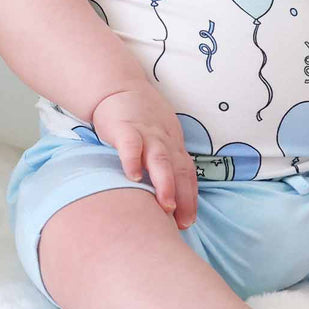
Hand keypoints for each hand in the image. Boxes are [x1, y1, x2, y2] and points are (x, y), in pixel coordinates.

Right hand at [91, 87, 197, 228]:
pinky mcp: (125, 127)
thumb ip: (165, 163)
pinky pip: (131, 144)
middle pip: (179, 169)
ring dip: (165, 182)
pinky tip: (133, 176)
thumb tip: (168, 201)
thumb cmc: (141, 119)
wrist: (118, 86)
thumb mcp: (159, 138)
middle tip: (183, 222)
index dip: (190, 198)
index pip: (187, 174)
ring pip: (160, 158)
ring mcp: (146, 133)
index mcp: (173, 146)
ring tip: (166, 205)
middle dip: (183, 196)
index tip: (189, 222)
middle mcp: (164, 141)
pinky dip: (133, 159)